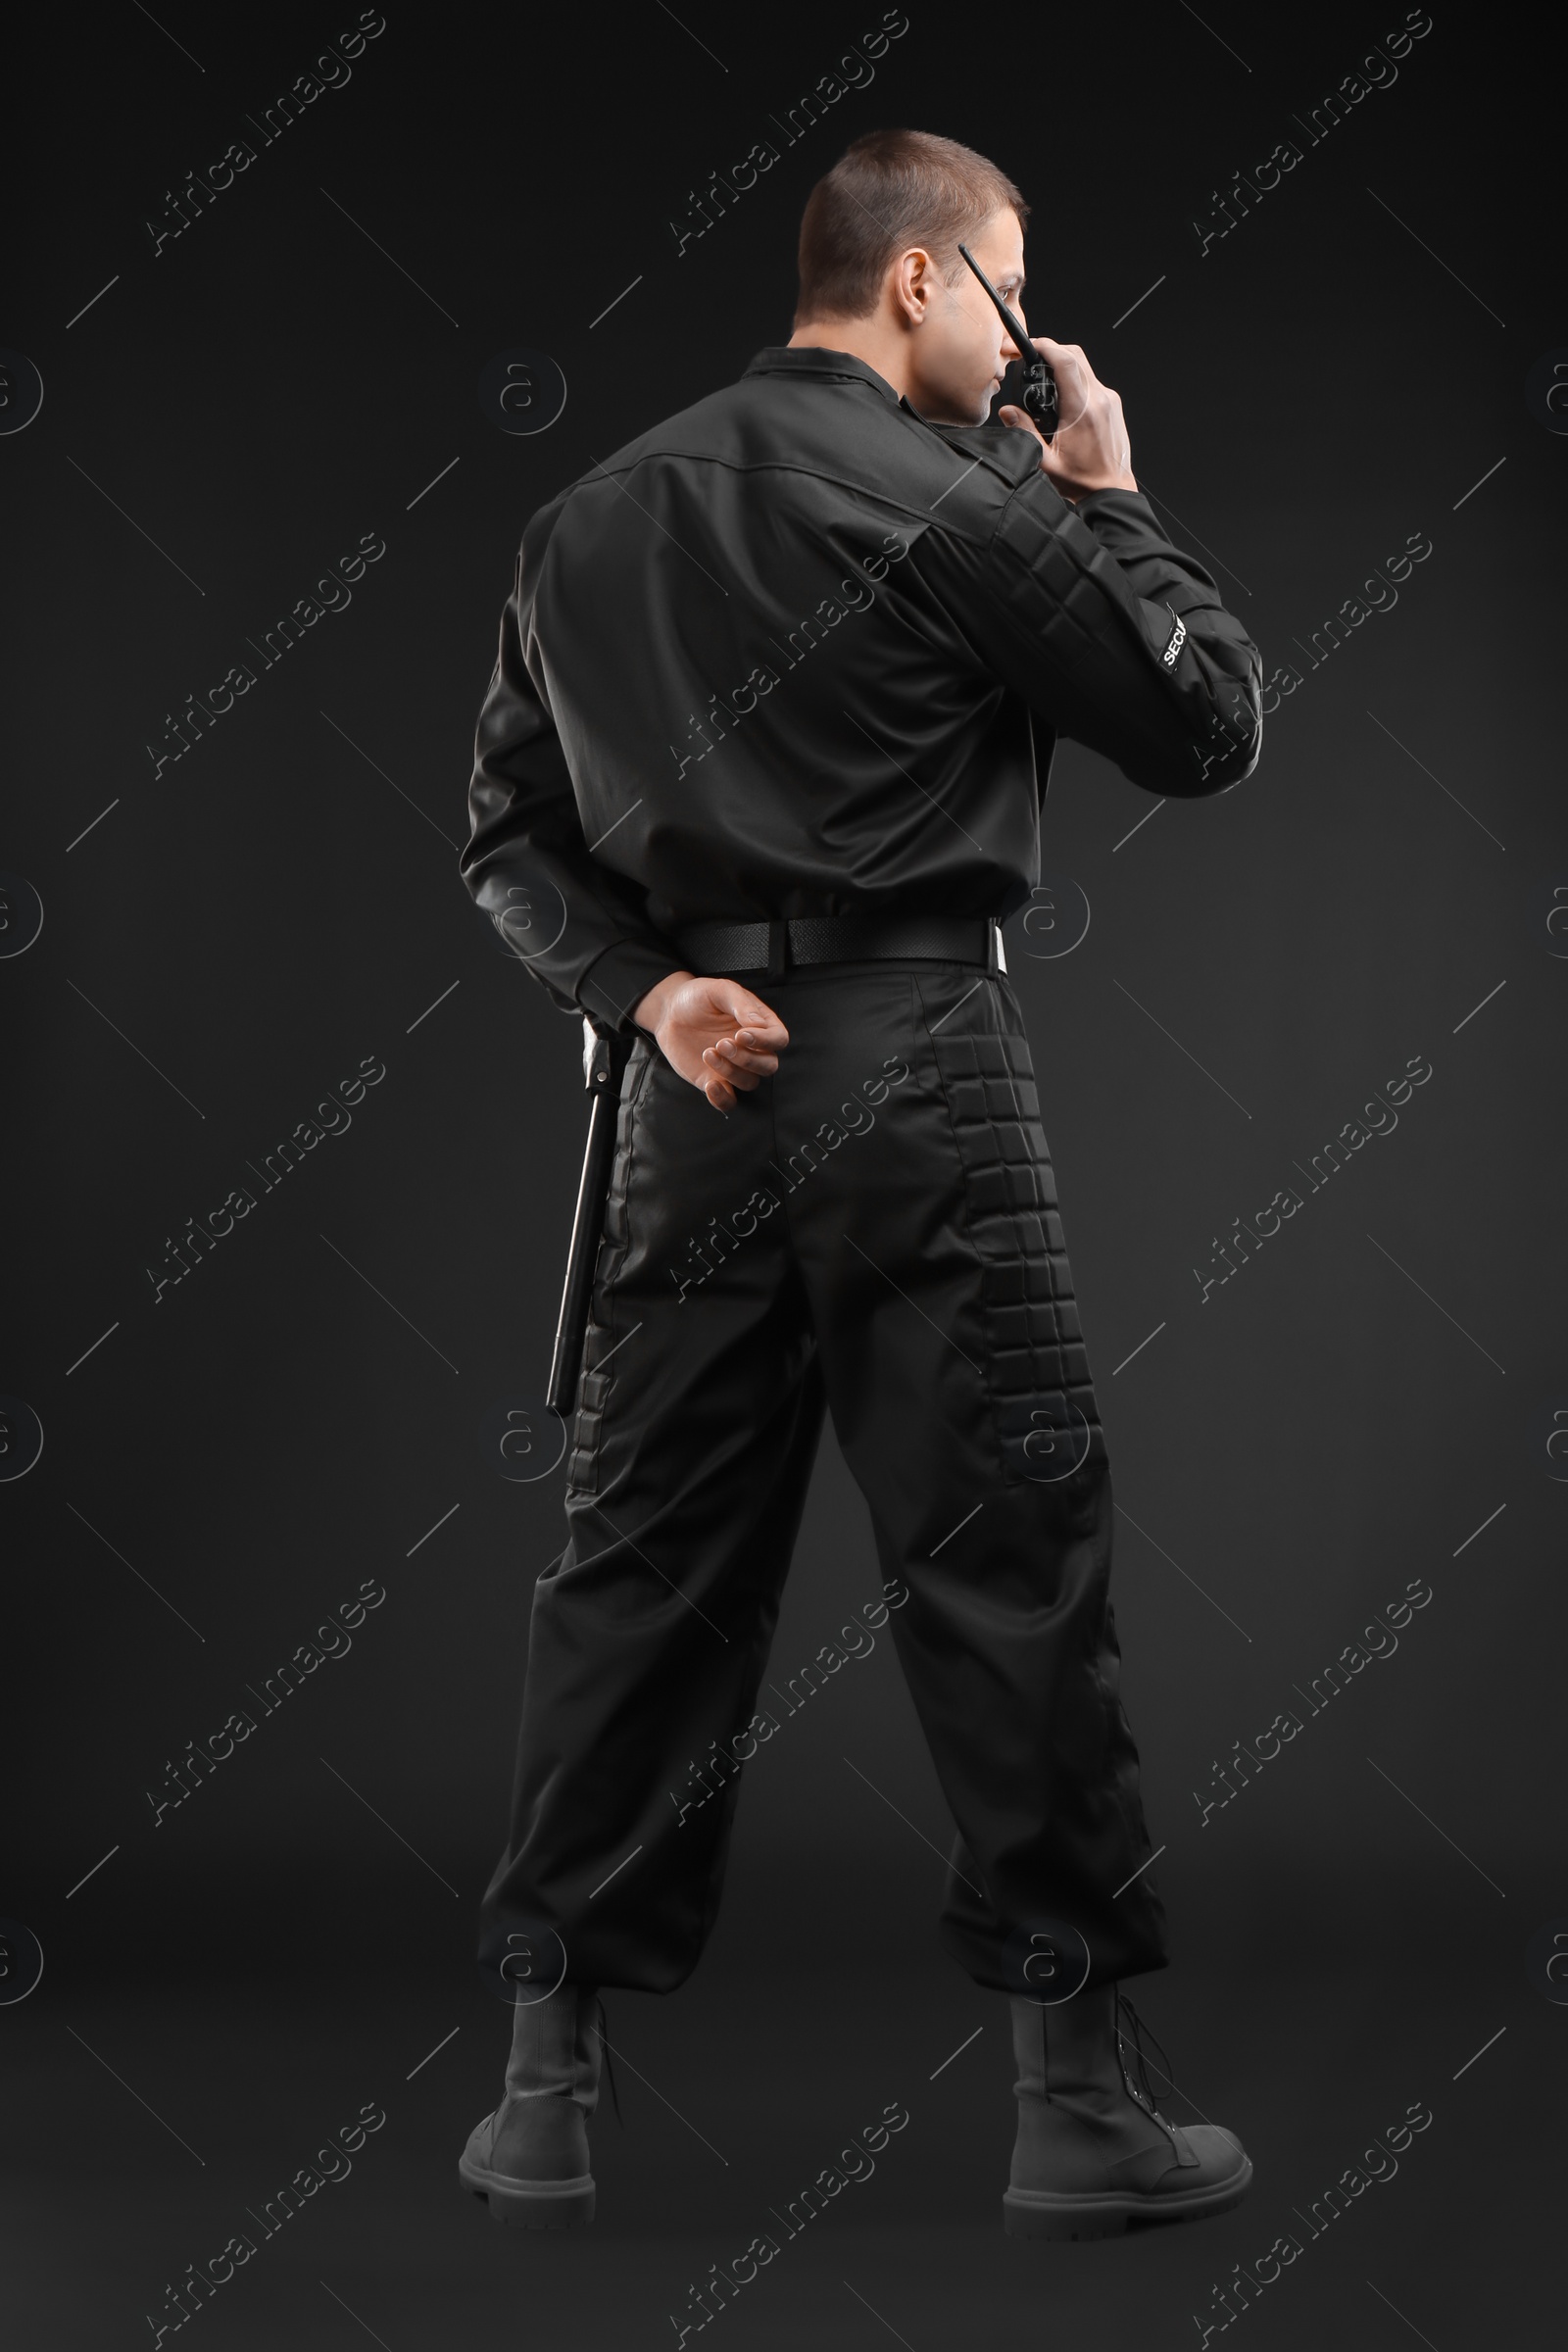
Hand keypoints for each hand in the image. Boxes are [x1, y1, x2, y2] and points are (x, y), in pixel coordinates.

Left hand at [631, 970, 789, 1111]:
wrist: (670, 1012)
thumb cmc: (699, 997)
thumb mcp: (720, 990)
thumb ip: (741, 1004)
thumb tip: (759, 1024)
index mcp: (759, 1025)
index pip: (778, 1039)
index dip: (765, 1041)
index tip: (741, 1035)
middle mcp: (752, 1049)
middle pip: (768, 1065)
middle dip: (747, 1058)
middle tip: (721, 1044)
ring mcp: (735, 1067)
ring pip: (749, 1082)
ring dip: (731, 1072)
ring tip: (708, 1052)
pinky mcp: (716, 1081)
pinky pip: (729, 1101)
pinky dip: (722, 1099)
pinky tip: (710, 1085)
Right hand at [1000, 337, 1136, 501]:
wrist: (1111, 493)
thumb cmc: (1083, 482)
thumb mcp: (1045, 462)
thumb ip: (1025, 433)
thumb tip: (1008, 412)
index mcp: (1083, 410)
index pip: (1066, 362)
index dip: (1046, 346)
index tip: (1029, 345)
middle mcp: (1100, 399)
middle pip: (1075, 356)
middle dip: (1051, 350)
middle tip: (1031, 358)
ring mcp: (1109, 400)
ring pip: (1084, 366)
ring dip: (1062, 363)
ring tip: (1043, 377)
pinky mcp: (1112, 405)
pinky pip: (1091, 380)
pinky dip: (1074, 378)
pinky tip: (1060, 395)